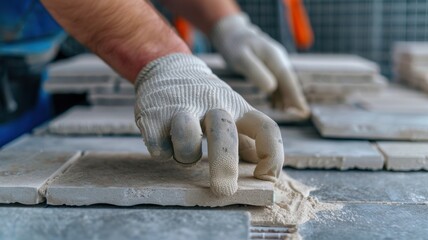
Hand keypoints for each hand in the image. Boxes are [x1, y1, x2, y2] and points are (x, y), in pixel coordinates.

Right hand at [134, 53, 283, 195]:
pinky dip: (162, 152)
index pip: (265, 127)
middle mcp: (212, 105)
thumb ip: (248, 139)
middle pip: (224, 136)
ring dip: (186, 156)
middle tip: (223, 191)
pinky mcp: (153, 115)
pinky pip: (159, 149)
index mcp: (237, 107)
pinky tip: (163, 139)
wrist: (168, 67)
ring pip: (187, 142)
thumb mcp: (232, 111)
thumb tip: (267, 172)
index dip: (272, 154)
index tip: (264, 176)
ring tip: (184, 150)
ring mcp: (181, 108)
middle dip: (224, 167)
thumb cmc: (206, 99)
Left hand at [211, 13, 309, 117]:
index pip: (288, 79)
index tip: (303, 110)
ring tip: (288, 113)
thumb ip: (256, 72)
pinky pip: (276, 82)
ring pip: (284, 83)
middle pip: (289, 82)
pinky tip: (276, 104)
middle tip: (302, 115)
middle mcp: (278, 60)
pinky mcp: (268, 67)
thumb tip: (271, 88)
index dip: (296, 95)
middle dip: (295, 98)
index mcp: (274, 57)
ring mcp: (274, 63)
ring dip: (287, 97)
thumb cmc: (235, 46)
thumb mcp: (241, 58)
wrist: (231, 33)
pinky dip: (278, 94)